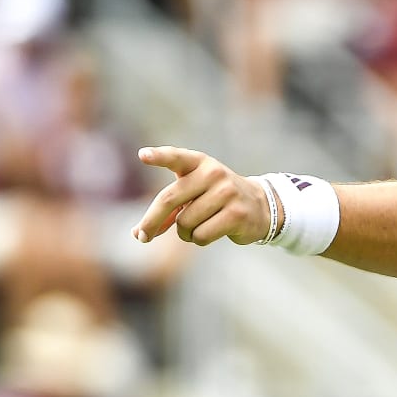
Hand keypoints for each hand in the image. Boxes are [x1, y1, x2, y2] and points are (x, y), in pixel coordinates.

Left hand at [133, 146, 274, 245]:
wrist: (259, 206)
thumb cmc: (215, 201)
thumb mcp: (193, 195)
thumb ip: (168, 209)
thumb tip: (138, 233)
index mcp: (199, 162)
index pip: (176, 157)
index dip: (159, 156)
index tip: (142, 155)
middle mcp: (212, 173)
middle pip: (169, 199)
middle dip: (152, 221)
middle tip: (141, 237)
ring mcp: (226, 192)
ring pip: (185, 223)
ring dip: (184, 233)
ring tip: (197, 227)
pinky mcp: (236, 214)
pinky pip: (201, 236)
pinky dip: (198, 240)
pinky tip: (210, 233)